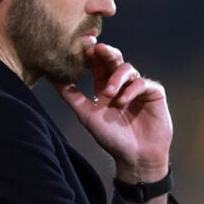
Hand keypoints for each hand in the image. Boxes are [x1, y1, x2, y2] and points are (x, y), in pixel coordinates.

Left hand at [51, 43, 171, 182]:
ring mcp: (138, 87)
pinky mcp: (154, 93)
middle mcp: (121, 84)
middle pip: (114, 59)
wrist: (135, 157)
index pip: (98, 63)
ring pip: (127, 69)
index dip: (91, 53)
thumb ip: (69, 94)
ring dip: (116, 78)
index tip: (83, 46)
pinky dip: (131, 90)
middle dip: (106, 52)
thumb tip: (50, 76)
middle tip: (97, 48)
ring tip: (108, 93)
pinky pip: (142, 83)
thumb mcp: (86, 114)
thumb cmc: (111, 138)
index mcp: (104, 86)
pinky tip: (122, 101)